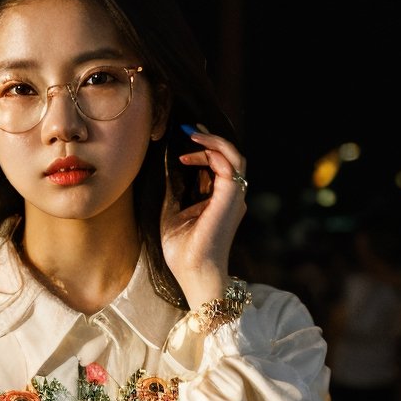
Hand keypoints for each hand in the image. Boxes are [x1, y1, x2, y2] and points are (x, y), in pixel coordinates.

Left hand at [160, 127, 247, 307]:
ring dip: (214, 141)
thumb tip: (166, 165)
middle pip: (231, 157)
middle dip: (212, 138)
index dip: (206, 148)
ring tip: (192, 134)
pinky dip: (212, 152)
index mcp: (221, 201)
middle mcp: (232, 198)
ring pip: (234, 157)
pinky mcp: (230, 199)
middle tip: (190, 128)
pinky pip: (229, 165)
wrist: (192, 273)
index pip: (220, 166)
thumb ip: (174, 190)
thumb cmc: (183, 252)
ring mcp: (234, 198)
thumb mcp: (172, 213)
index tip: (186, 139)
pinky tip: (191, 151)